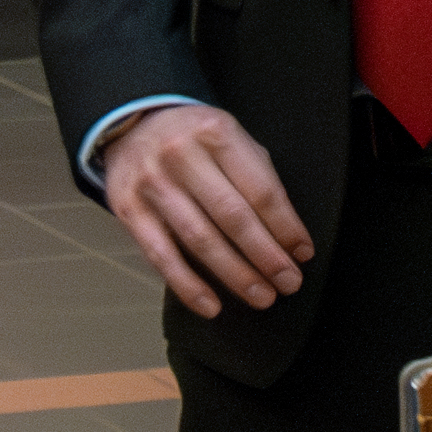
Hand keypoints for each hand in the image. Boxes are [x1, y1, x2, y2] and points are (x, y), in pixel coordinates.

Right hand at [97, 104, 313, 319]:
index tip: (302, 253)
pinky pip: (162, 255)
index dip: (285, 226)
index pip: (260, 189)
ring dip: (236, 274)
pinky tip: (211, 305)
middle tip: (289, 282)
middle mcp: (182, 155)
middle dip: (266, 255)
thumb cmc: (195, 141)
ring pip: (200, 239)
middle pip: (233, 216)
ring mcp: (153, 183)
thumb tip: (288, 237)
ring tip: (262, 296)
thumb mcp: (232, 140)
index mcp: (217, 133)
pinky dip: (188, 286)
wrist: (133, 125)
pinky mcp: (129, 210)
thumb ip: (258, 178)